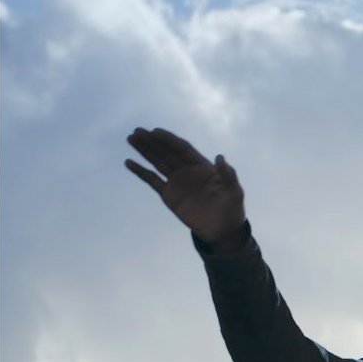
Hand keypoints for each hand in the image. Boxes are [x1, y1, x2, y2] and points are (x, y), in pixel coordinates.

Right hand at [125, 127, 247, 248]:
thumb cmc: (232, 208)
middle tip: (137, 131)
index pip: (182, 149)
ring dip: (144, 151)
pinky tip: (129, 162)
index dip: (169, 140)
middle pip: (167, 152)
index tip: (155, 131)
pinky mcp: (169, 194)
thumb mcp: (234, 191)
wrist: (222, 230)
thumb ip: (227, 175)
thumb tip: (219, 157)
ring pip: (157, 162)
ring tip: (131, 138)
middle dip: (152, 141)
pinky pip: (152, 180)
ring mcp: (177, 182)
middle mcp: (187, 171)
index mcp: (202, 166)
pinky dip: (140, 171)